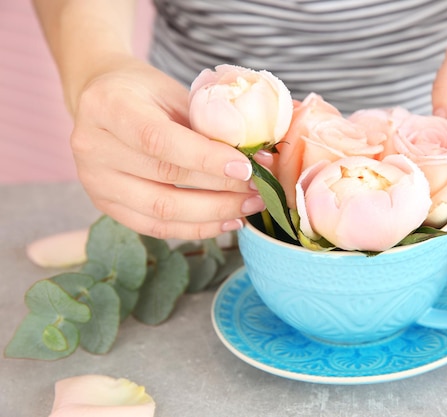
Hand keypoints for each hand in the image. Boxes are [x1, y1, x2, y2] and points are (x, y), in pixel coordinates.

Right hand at [70, 57, 264, 238]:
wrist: (100, 97)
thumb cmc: (145, 92)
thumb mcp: (175, 93)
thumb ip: (209, 125)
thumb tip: (260, 160)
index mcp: (108, 106)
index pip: (159, 140)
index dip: (206, 159)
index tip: (246, 169)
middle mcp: (92, 146)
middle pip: (164, 179)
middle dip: (220, 190)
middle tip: (260, 190)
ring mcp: (94, 181)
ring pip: (161, 211)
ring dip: (213, 214)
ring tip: (248, 207)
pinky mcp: (104, 204)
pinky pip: (155, 227)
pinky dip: (195, 229)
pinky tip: (225, 222)